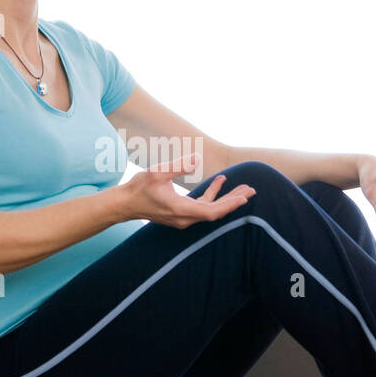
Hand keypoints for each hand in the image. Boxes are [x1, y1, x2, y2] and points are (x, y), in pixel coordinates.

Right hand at [117, 152, 255, 226]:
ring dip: (226, 198)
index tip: (244, 198)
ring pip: (211, 210)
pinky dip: (212, 195)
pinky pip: (202, 206)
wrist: (124, 204)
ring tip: (242, 188)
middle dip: (234, 201)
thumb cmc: (139, 188)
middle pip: (216, 212)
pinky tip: (220, 182)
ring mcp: (183, 217)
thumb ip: (178, 166)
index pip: (211, 212)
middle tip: (251, 190)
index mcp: (180, 209)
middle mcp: (185, 218)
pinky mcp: (181, 214)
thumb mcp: (157, 173)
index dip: (229, 206)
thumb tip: (196, 158)